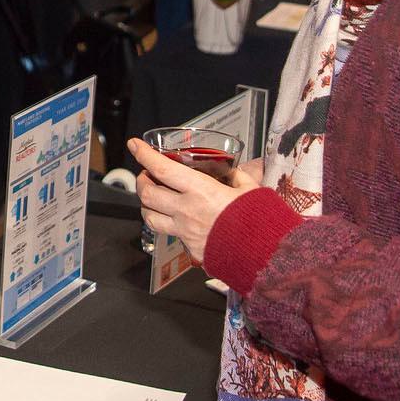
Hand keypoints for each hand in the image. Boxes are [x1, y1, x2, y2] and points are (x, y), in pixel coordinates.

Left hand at [128, 137, 261, 264]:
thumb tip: (231, 173)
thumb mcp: (250, 189)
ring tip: (152, 198)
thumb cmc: (259, 221)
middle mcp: (186, 210)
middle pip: (147, 194)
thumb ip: (236, 177)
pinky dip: (167, 224)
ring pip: (150, 218)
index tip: (134, 145)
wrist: (264, 255)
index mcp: (200, 190)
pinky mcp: (190, 248)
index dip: (144, 155)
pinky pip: (170, 234)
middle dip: (141, 181)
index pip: (162, 169)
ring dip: (146, 205)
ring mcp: (185, 231)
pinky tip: (175, 219)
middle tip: (146, 174)